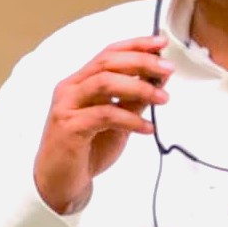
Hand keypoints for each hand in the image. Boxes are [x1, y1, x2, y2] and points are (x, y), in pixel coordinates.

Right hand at [33, 37, 170, 215]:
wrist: (60, 183)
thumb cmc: (86, 150)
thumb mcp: (117, 120)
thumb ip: (133, 98)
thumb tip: (159, 77)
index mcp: (80, 82)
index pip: (108, 53)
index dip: (135, 45)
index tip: (161, 43)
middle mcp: (70, 89)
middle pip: (107, 63)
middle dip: (141, 62)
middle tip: (167, 70)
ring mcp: (66, 107)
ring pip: (104, 83)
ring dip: (139, 87)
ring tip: (162, 99)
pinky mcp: (69, 127)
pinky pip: (105, 115)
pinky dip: (131, 119)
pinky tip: (147, 128)